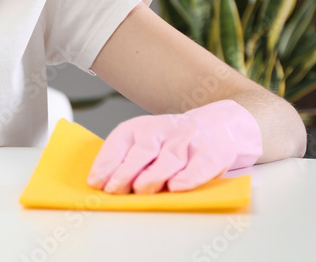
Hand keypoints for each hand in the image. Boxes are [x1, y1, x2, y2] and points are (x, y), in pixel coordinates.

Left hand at [86, 99, 262, 193]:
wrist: (219, 125)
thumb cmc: (173, 142)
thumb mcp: (147, 143)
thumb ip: (126, 160)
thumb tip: (100, 183)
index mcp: (143, 127)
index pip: (120, 141)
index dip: (107, 162)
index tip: (96, 182)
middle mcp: (165, 129)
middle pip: (143, 149)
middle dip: (126, 171)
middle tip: (115, 190)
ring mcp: (189, 139)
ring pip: (170, 158)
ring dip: (154, 176)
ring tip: (141, 191)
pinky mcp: (212, 152)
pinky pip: (200, 165)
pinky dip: (188, 178)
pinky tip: (177, 187)